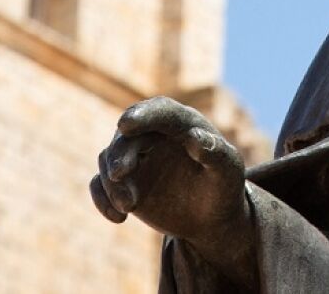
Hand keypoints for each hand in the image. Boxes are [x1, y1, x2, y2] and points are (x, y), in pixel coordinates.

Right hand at [91, 97, 255, 283]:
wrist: (211, 216)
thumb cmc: (223, 186)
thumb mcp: (228, 172)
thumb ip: (216, 153)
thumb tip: (196, 137)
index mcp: (181, 123)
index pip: (159, 111)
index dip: (142, 115)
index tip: (126, 125)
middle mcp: (153, 135)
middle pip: (126, 136)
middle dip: (119, 153)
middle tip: (120, 174)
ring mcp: (135, 157)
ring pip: (108, 159)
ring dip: (112, 182)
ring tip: (129, 206)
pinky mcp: (123, 181)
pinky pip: (100, 185)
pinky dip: (102, 199)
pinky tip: (118, 218)